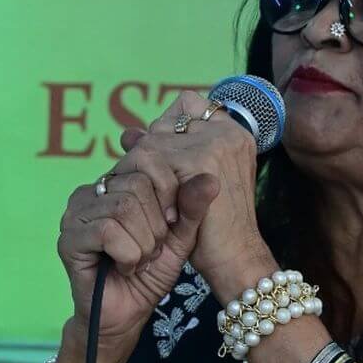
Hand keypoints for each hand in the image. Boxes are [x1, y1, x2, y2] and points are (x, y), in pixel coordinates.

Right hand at [56, 141, 218, 362]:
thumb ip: (192, 207)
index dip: (169, 192)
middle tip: (152, 250)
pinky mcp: (69, 238)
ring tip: (139, 261)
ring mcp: (75, 213)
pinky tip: (125, 267)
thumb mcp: (180, 236)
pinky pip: (107, 232)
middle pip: (137, 185)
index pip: (146, 159)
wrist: (127, 315)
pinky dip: (128, 255)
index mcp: (116, 183)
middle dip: (156, 225)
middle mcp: (91, 191)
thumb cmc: (150, 273)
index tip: (172, 223)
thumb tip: (211, 178)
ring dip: (143, 244)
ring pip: (124, 208)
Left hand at [116, 94, 267, 296]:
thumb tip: (128, 133)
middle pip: (166, 121)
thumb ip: (166, 154)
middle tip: (152, 189)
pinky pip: (150, 159)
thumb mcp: (190, 186)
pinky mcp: (200, 159)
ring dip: (144, 174)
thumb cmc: (215, 228)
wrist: (234, 258)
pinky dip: (147, 186)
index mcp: (232, 132)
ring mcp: (215, 141)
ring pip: (152, 142)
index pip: (188, 104)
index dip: (168, 129)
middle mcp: (226, 130)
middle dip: (151, 153)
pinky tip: (162, 212)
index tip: (164, 164)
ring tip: (158, 206)